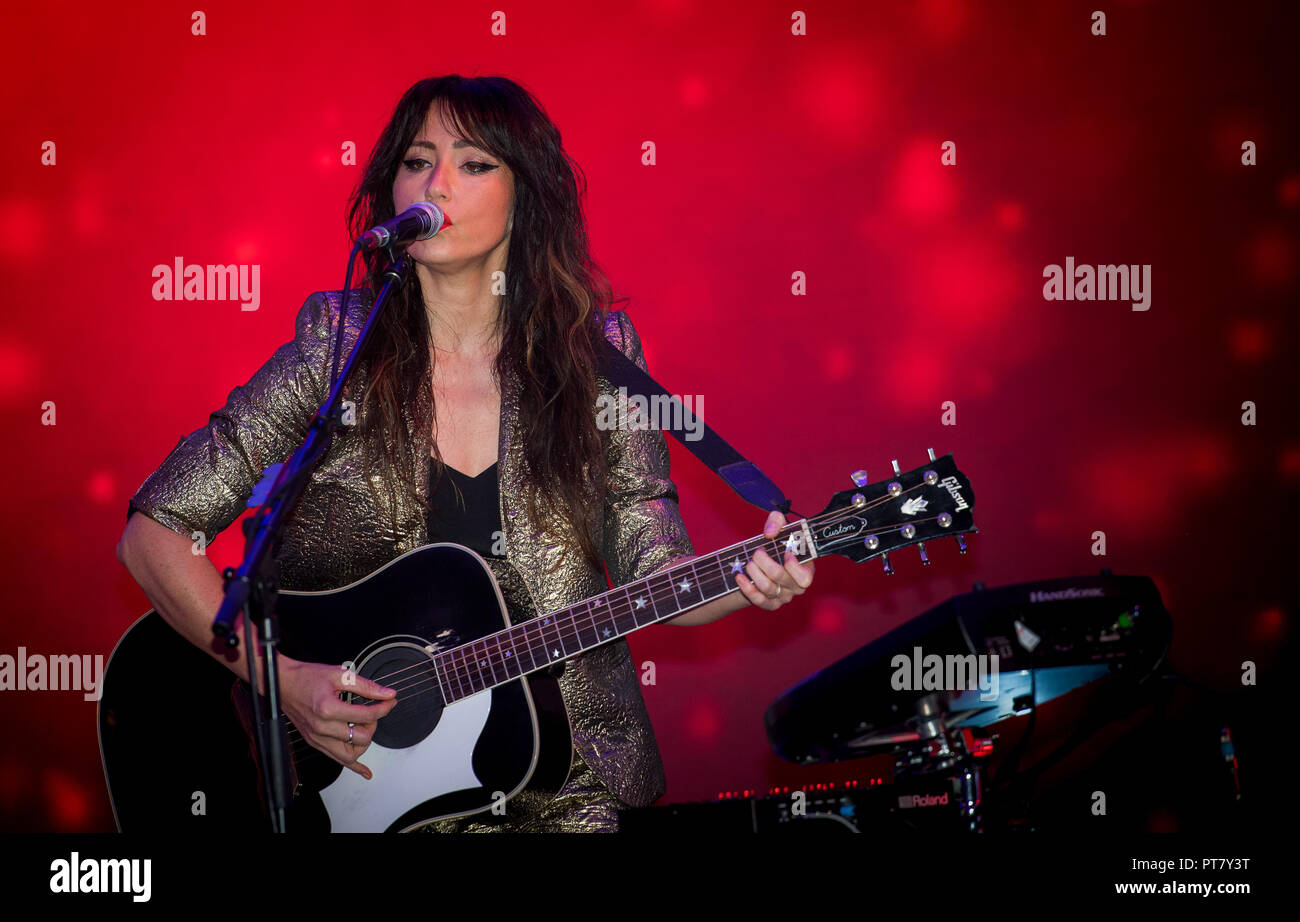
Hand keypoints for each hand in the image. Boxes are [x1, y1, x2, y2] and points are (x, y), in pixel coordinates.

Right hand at [278, 658, 397, 779]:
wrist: (284, 683)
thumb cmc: (307, 677)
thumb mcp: (340, 675)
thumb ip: (366, 686)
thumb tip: (387, 694)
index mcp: (328, 709)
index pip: (366, 716)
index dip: (384, 708)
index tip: (390, 701)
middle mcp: (322, 728)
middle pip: (360, 738)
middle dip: (373, 725)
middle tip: (373, 712)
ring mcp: (317, 738)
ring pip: (350, 756)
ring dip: (363, 744)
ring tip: (363, 728)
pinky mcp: (315, 742)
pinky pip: (337, 760)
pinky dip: (354, 767)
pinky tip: (365, 771)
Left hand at [734, 510, 814, 610]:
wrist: (765, 560)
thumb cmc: (778, 542)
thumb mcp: (779, 526)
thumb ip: (777, 521)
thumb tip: (770, 534)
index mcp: (806, 569)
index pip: (805, 577)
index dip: (793, 566)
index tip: (784, 552)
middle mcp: (796, 586)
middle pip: (779, 577)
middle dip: (763, 561)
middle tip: (757, 553)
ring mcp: (784, 596)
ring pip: (767, 588)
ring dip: (753, 572)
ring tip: (748, 563)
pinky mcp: (771, 604)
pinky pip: (760, 601)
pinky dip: (747, 589)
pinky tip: (740, 577)